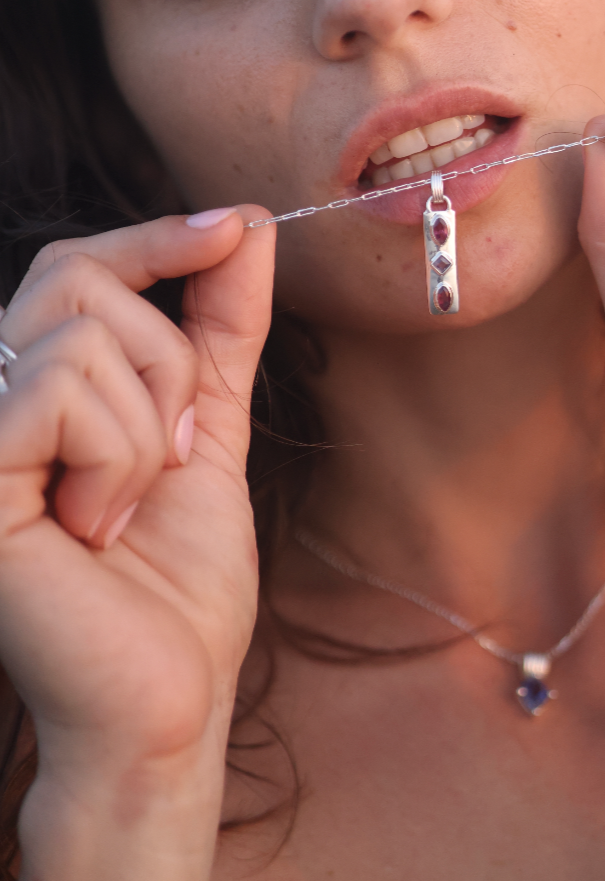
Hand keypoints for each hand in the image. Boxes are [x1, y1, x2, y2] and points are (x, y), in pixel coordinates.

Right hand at [0, 208, 273, 785]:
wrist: (166, 693)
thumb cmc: (180, 580)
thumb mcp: (213, 425)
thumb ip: (222, 327)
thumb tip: (251, 224)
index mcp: (39, 386)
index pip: (79, 267)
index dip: (157, 235)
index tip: (237, 225)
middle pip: (81, 279)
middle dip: (168, 358)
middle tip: (175, 452)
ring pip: (86, 336)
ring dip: (150, 427)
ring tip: (125, 508)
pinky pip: (61, 390)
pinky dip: (117, 457)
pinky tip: (95, 529)